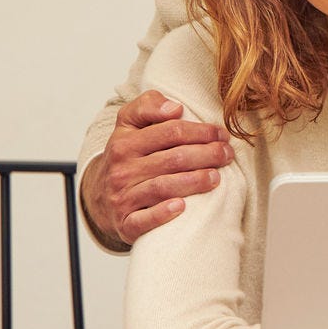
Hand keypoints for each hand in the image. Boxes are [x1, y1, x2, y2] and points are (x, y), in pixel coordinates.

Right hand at [85, 90, 230, 246]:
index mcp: (124, 141)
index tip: (221, 134)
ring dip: (194, 182)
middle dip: (207, 155)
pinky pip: (144, 220)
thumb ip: (148, 105)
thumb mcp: (128, 124)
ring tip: (216, 177)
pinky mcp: (125, 223)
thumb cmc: (126, 157)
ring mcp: (122, 197)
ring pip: (163, 187)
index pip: (171, 131)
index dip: (201, 131)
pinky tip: (183, 207)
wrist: (100, 197)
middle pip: (173, 159)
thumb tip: (174, 108)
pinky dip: (163, 213)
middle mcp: (122, 169)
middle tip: (227, 154)